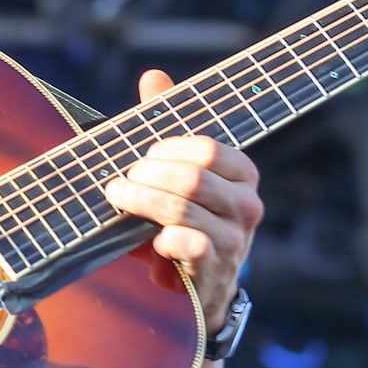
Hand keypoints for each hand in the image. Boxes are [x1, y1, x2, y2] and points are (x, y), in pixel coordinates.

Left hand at [103, 69, 263, 335]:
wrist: (192, 290)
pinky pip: (188, 242)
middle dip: (147, 176)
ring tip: (120, 200)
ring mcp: (236, 239)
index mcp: (242, 174)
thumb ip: (165, 124)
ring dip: (141, 202)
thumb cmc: (180, 222)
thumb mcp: (173, 172)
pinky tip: (152, 240)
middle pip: (193, 176)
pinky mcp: (217, 268)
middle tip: (121, 182)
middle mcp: (247, 204)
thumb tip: (154, 77)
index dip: (167, 150)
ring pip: (184, 208)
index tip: (141, 158)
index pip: (208, 148)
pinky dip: (161, 237)